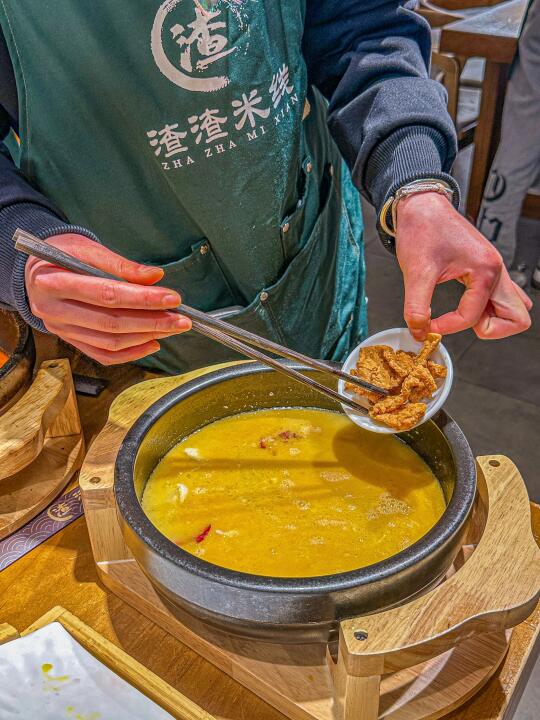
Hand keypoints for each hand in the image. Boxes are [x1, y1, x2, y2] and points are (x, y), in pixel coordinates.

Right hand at [25, 233, 190, 364]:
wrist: (36, 269)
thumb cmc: (62, 254)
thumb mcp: (87, 248)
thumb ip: (121, 264)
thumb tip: (156, 276)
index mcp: (53, 282)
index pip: (107, 294)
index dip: (143, 298)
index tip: (172, 298)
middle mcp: (53, 311)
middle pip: (111, 323)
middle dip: (152, 322)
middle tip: (182, 319)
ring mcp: (61, 330)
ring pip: (110, 342)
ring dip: (146, 337)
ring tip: (172, 328)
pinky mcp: (69, 341)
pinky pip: (103, 355)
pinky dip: (131, 353)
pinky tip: (153, 343)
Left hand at [395, 193, 531, 340]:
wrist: (422, 206)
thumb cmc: (423, 229)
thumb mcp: (416, 272)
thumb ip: (416, 308)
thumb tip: (419, 333)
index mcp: (485, 270)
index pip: (474, 318)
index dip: (448, 327)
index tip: (427, 325)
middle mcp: (497, 271)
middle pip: (516, 318)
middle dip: (488, 329)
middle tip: (459, 323)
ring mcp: (495, 271)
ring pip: (514, 309)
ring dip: (491, 320)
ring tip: (461, 315)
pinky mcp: (487, 270)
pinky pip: (501, 299)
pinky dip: (486, 310)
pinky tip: (463, 306)